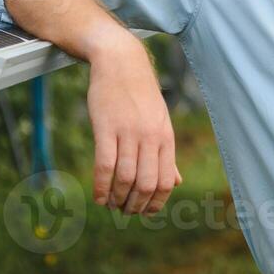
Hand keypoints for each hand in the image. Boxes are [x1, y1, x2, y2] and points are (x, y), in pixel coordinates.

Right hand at [86, 35, 181, 214]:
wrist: (121, 61)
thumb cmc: (140, 94)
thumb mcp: (160, 122)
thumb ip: (166, 154)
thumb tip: (175, 183)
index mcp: (165, 137)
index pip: (165, 181)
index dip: (156, 203)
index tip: (145, 212)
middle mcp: (150, 137)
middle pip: (146, 184)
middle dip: (135, 205)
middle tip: (125, 211)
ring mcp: (128, 132)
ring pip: (125, 178)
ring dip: (117, 198)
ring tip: (111, 204)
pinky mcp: (106, 127)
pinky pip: (105, 165)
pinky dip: (101, 186)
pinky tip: (98, 196)